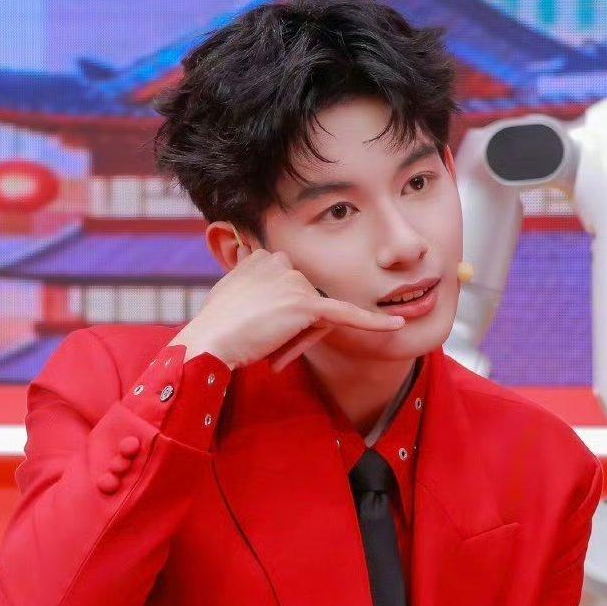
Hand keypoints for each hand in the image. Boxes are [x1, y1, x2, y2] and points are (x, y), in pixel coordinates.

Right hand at [168, 245, 404, 370]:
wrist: (209, 343)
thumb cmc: (217, 327)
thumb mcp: (231, 294)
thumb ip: (248, 280)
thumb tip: (247, 263)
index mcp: (264, 256)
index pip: (293, 289)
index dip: (284, 319)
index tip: (259, 332)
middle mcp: (280, 261)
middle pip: (309, 302)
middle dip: (296, 331)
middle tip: (265, 348)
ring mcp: (294, 281)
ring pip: (318, 318)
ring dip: (299, 341)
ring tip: (269, 350)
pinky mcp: (305, 304)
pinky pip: (346, 315)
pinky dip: (372, 322)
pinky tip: (396, 325)